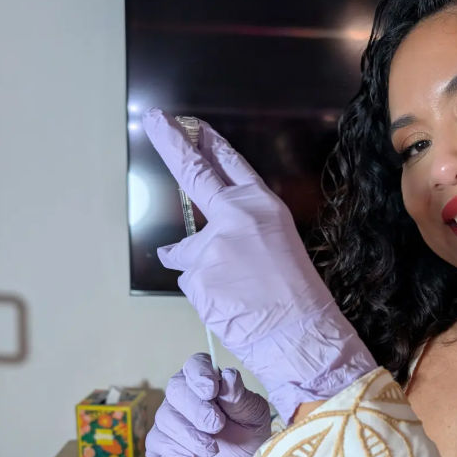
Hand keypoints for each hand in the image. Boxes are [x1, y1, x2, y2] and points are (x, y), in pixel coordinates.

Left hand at [142, 108, 375, 421]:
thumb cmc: (296, 296)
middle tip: (155, 121)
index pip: (230, 165)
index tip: (191, 125)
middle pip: (194, 174)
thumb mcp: (277, 246)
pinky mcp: (195, 276)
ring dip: (201, 267)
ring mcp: (210, 246)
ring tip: (236, 291)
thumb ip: (237, 231)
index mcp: (262, 206)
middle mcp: (233, 217)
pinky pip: (190, 281)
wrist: (300, 335)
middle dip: (172, 144)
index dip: (209, 144)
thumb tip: (190, 241)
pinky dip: (204, 293)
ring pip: (186, 251)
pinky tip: (230, 303)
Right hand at [146, 353, 270, 456]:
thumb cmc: (247, 444)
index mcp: (208, 385)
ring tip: (212, 450)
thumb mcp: (254, 420)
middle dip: (196, 408)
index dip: (199, 373)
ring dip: (190, 435)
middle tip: (216, 426)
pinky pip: (156, 442)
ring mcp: (169, 422)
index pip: (194, 365)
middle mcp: (184, 398)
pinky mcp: (159, 447)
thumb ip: (241, 398)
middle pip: (176, 388)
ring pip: (166, 417)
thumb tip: (228, 376)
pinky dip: (175, 450)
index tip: (211, 389)